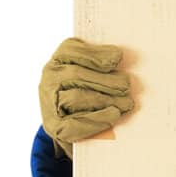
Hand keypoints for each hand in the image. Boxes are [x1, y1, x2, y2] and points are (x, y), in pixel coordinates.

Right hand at [39, 36, 136, 159]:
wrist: (70, 126)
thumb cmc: (87, 94)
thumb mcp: (91, 74)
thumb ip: (101, 66)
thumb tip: (123, 62)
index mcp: (59, 60)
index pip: (70, 50)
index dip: (94, 53)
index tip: (117, 56)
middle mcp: (50, 78)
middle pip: (76, 75)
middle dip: (105, 79)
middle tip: (126, 85)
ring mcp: (49, 103)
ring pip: (76, 97)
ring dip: (105, 99)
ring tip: (126, 103)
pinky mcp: (53, 126)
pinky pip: (75, 123)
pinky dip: (97, 119)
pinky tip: (114, 115)